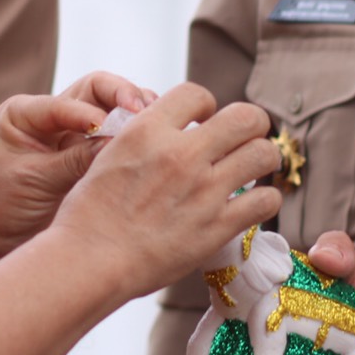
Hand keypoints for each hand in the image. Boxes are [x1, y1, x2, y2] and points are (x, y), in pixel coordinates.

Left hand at [0, 72, 157, 269]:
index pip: (70, 99)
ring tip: (155, 126)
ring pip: (114, 112)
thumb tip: (122, 143)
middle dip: (124, 97)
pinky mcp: (90, 162)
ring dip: (137, 115)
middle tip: (145, 112)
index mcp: (27, 113)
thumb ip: (75, 160)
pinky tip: (153, 148)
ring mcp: (74, 139)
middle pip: (99, 92)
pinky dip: (136, 142)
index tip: (108, 129)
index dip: (92, 112)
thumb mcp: (34, 179)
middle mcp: (53, 119)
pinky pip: (117, 143)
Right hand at [51, 82, 280, 294]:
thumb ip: (146, 138)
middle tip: (244, 138)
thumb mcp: (110, 155)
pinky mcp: (217, 226)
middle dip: (250, 123)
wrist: (89, 261)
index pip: (197, 93)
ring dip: (263, 158)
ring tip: (254, 167)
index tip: (204, 121)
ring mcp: (203, 190)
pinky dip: (266, 199)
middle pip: (245, 116)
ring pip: (264, 153)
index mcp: (147, 130)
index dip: (206, 105)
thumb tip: (174, 132)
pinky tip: (252, 203)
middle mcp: (180, 154)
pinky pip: (266, 200)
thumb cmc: (89, 213)